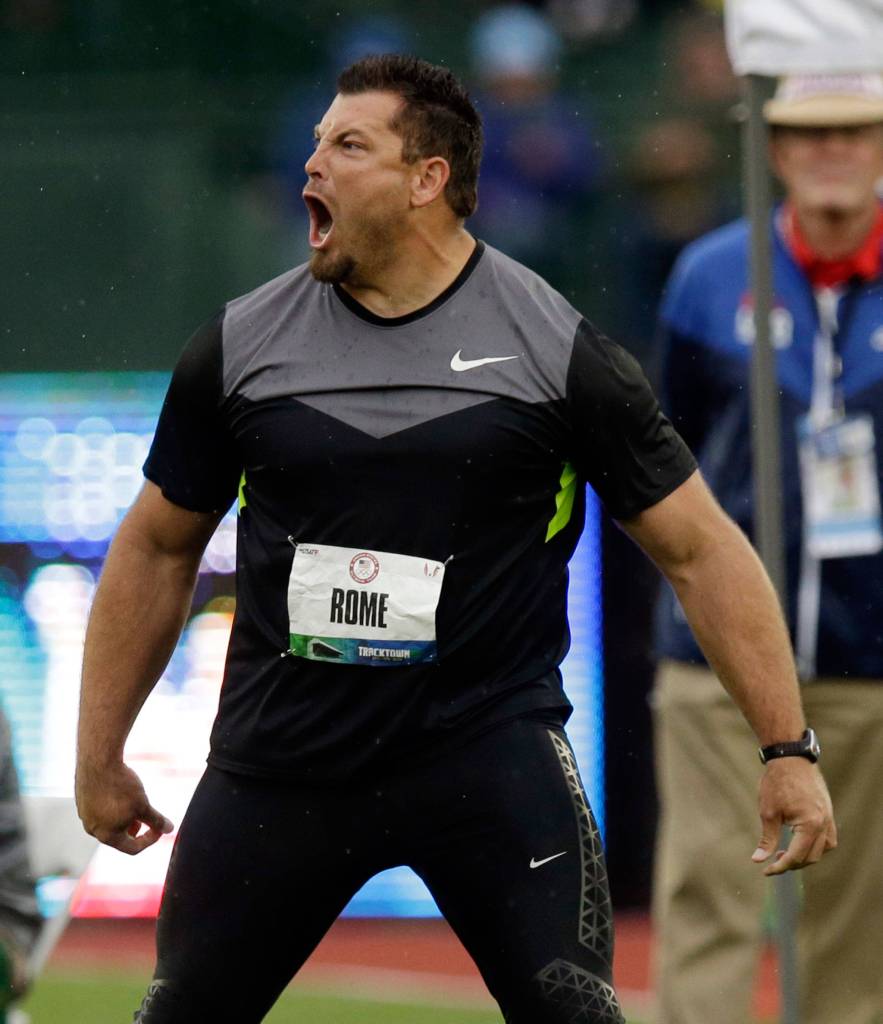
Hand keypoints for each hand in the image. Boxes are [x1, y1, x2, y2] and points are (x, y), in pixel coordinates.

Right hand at [75, 760, 172, 854]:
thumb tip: (169, 829)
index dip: (150, 840)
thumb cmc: (121, 787)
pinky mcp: (82, 800)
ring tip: (133, 803)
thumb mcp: (143, 805)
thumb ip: (156, 820)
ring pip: (108, 822)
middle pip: (118, 837)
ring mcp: (84, 815)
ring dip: (124, 818)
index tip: (160, 827)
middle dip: (135, 828)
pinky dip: (112, 806)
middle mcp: (92, 829)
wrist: (98, 762)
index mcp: (106, 836)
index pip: (132, 848)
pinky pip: (99, 809)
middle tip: (145, 816)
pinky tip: (120, 791)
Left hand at [751, 758, 836, 874]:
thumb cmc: (777, 782)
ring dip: (806, 856)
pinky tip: (801, 842)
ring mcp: (829, 817)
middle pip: (812, 857)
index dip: (781, 867)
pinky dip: (817, 845)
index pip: (797, 857)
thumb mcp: (768, 812)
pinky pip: (828, 837)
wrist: (790, 757)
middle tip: (774, 862)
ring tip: (786, 853)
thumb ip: (767, 838)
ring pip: (823, 849)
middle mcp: (824, 823)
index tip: (766, 871)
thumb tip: (758, 860)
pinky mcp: (828, 811)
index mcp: (810, 825)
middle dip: (793, 863)